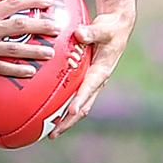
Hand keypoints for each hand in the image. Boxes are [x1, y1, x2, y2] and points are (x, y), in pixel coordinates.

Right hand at [0, 0, 60, 82]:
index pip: (12, 3)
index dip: (32, 0)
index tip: (48, 1)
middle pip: (19, 24)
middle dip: (41, 25)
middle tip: (57, 28)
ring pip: (14, 47)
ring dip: (34, 50)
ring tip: (50, 53)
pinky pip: (2, 67)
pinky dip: (17, 69)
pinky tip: (30, 72)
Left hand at [50, 11, 134, 137]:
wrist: (118, 28)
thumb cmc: (110, 28)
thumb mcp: (103, 29)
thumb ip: (92, 32)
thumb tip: (79, 34)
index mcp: (102, 71)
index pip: (90, 88)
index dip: (81, 100)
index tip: (71, 111)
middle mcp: (96, 82)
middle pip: (82, 106)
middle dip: (68, 121)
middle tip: (53, 134)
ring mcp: (91, 83)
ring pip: (77, 106)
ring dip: (64, 120)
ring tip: (47, 133)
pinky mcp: (85, 80)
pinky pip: (72, 97)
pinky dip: (61, 107)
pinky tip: (44, 112)